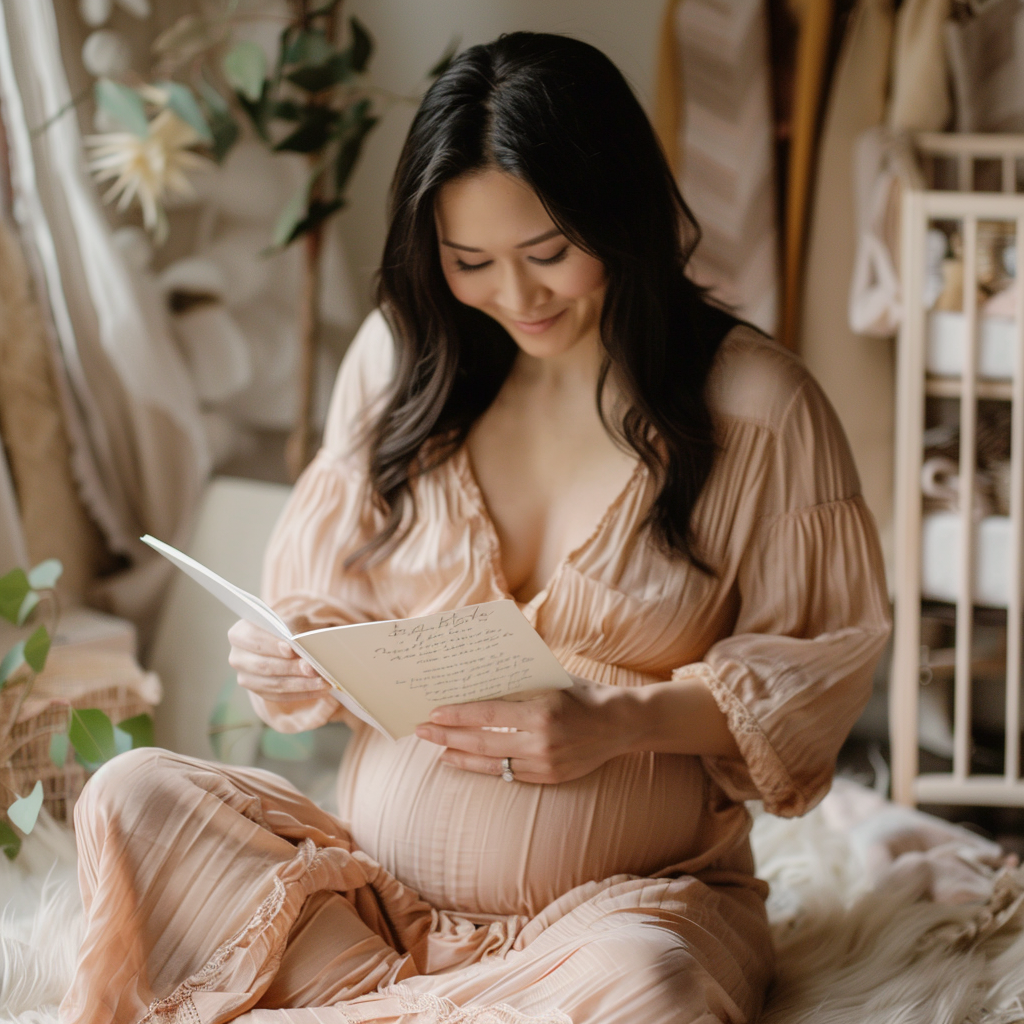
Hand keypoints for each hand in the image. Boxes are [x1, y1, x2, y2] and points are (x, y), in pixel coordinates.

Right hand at [227, 618, 331, 703]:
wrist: (280, 643)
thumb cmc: (285, 628)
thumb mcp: (288, 622)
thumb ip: (293, 629)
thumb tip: (305, 643)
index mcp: (239, 634)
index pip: (253, 640)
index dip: (271, 645)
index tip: (291, 649)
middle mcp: (237, 658)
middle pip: (263, 666)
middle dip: (290, 668)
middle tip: (312, 668)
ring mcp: (245, 678)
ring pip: (273, 684)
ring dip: (300, 684)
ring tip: (322, 682)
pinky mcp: (258, 692)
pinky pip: (280, 696)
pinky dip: (302, 693)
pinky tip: (320, 690)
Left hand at [413, 675, 633, 783]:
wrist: (622, 724)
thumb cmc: (584, 693)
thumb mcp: (551, 678)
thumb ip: (518, 680)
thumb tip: (478, 672)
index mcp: (542, 711)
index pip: (488, 714)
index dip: (458, 715)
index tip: (434, 712)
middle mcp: (542, 741)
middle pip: (482, 741)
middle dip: (448, 736)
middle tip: (422, 731)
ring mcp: (546, 763)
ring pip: (492, 763)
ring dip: (460, 756)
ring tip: (438, 750)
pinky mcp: (550, 778)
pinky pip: (509, 774)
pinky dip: (484, 767)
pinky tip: (466, 761)